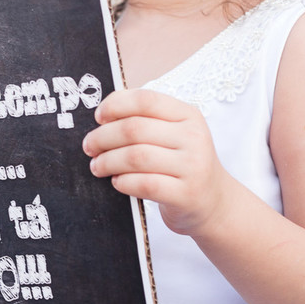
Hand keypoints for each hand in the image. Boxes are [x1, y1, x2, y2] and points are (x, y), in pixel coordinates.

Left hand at [83, 89, 231, 235]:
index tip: (99, 117)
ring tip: (98, 166)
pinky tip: (117, 182)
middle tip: (90, 147)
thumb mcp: (176, 135)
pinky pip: (144, 184)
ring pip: (136, 157)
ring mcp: (192, 167)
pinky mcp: (186, 194)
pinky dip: (123, 182)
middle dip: (103, 137)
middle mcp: (194, 138)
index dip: (116, 105)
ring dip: (108, 161)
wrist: (215, 203)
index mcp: (189, 116)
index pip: (146, 100)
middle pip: (135, 129)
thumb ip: (147, 120)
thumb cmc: (185, 166)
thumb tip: (105, 113)